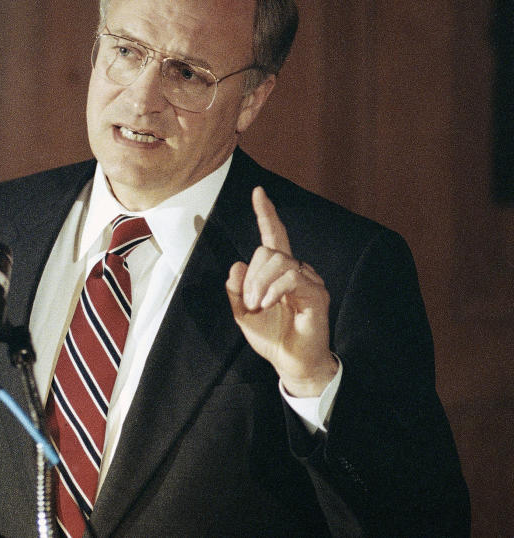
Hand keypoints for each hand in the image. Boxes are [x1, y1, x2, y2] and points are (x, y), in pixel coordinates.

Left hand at [225, 186, 336, 396]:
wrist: (290, 362)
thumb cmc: (271, 337)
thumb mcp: (243, 313)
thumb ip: (236, 290)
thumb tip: (236, 264)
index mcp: (277, 272)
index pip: (273, 235)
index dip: (266, 213)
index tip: (258, 192)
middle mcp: (296, 270)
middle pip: (269, 250)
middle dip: (252, 275)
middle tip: (250, 302)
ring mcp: (309, 281)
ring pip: (280, 261)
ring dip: (260, 283)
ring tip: (258, 305)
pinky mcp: (317, 294)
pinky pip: (292, 277)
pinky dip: (274, 289)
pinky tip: (268, 304)